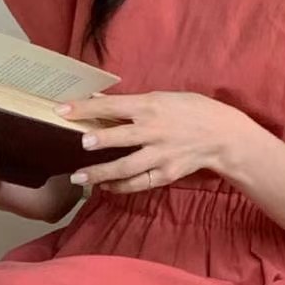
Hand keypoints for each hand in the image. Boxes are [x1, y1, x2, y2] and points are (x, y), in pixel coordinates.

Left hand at [57, 91, 247, 193]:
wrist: (222, 135)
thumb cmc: (191, 110)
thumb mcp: (163, 98)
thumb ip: (134, 104)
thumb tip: (102, 105)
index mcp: (150, 106)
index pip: (112, 106)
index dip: (85, 108)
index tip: (61, 110)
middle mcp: (154, 131)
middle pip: (119, 138)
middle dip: (98, 141)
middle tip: (79, 144)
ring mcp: (160, 155)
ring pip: (125, 167)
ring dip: (101, 173)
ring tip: (79, 176)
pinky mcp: (166, 174)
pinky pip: (138, 183)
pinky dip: (120, 186)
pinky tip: (105, 186)